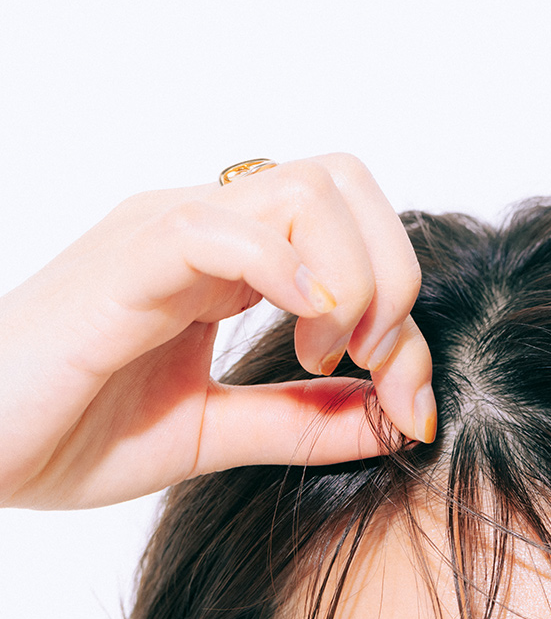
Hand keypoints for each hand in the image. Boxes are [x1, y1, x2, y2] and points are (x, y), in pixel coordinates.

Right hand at [0, 154, 434, 508]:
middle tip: (375, 358)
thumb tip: (397, 418)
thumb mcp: (215, 434)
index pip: (352, 234)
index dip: (405, 314)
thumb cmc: (73, 430)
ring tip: (326, 352)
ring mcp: (167, 235)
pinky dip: (287, 271)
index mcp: (229, 264)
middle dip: (394, 274)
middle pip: (343, 184)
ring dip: (352, 276)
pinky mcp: (127, 258)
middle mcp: (207, 233)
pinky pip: (222, 228)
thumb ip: (304, 422)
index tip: (409, 401)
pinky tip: (308, 328)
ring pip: (303, 191)